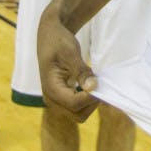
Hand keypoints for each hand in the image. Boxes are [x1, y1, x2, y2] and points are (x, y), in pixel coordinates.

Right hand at [37, 7, 98, 121]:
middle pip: (77, 114)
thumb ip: (81, 71)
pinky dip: (87, 100)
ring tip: (94, 82)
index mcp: (50, 88)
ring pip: (79, 114)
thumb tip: (93, 87)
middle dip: (92, 103)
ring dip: (91, 102)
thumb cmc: (58, 41)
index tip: (101, 84)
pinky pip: (77, 107)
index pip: (74, 104)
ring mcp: (56, 100)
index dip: (91, 98)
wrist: (49, 35)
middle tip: (100, 84)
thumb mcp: (70, 52)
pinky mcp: (62, 97)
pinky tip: (90, 84)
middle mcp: (51, 99)